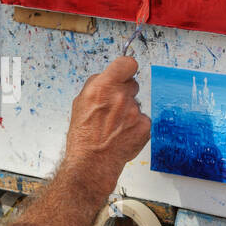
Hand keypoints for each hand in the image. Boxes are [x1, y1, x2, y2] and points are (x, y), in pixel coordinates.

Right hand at [63, 55, 151, 191]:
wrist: (92, 162)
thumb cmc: (83, 136)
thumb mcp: (79, 103)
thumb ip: (96, 86)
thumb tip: (107, 77)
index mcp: (103, 87)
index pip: (127, 63)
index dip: (126, 67)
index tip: (125, 71)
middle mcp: (120, 97)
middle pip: (133, 83)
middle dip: (125, 92)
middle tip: (114, 108)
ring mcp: (135, 112)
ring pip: (136, 103)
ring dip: (129, 111)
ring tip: (115, 126)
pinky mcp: (145, 126)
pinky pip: (143, 119)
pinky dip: (136, 125)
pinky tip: (123, 134)